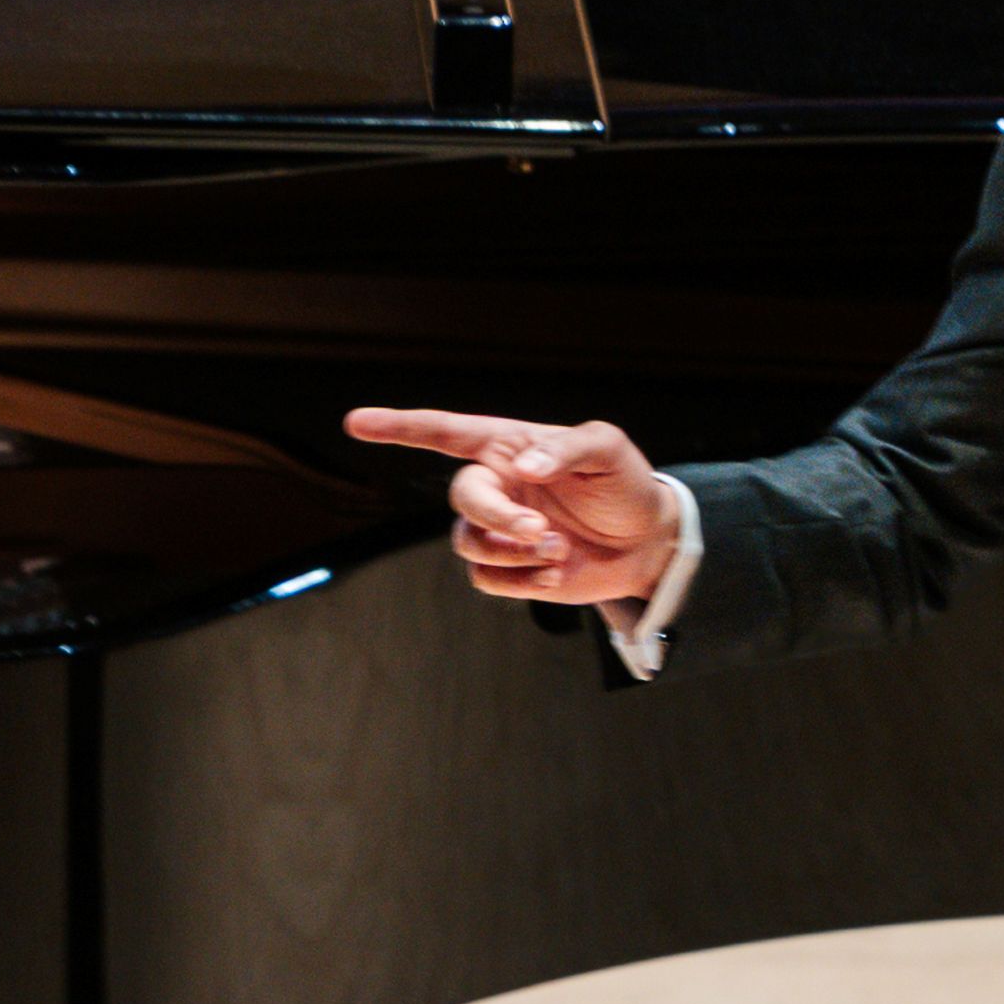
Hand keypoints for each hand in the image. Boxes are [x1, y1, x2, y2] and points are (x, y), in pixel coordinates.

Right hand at [348, 406, 681, 605]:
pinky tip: (556, 572)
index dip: (399, 427)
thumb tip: (525, 467)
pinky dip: (522, 580)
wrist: (647, 541)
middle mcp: (497, 485)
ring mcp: (500, 530)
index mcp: (510, 446)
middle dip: (497, 517)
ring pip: (469, 545)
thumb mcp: (608, 450)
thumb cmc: (625, 483)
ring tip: (558, 549)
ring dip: (514, 552)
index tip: (356, 423)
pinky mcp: (511, 570)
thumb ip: (566, 448)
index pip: (445, 433)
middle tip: (542, 530)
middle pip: (462, 500)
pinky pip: (488, 580)